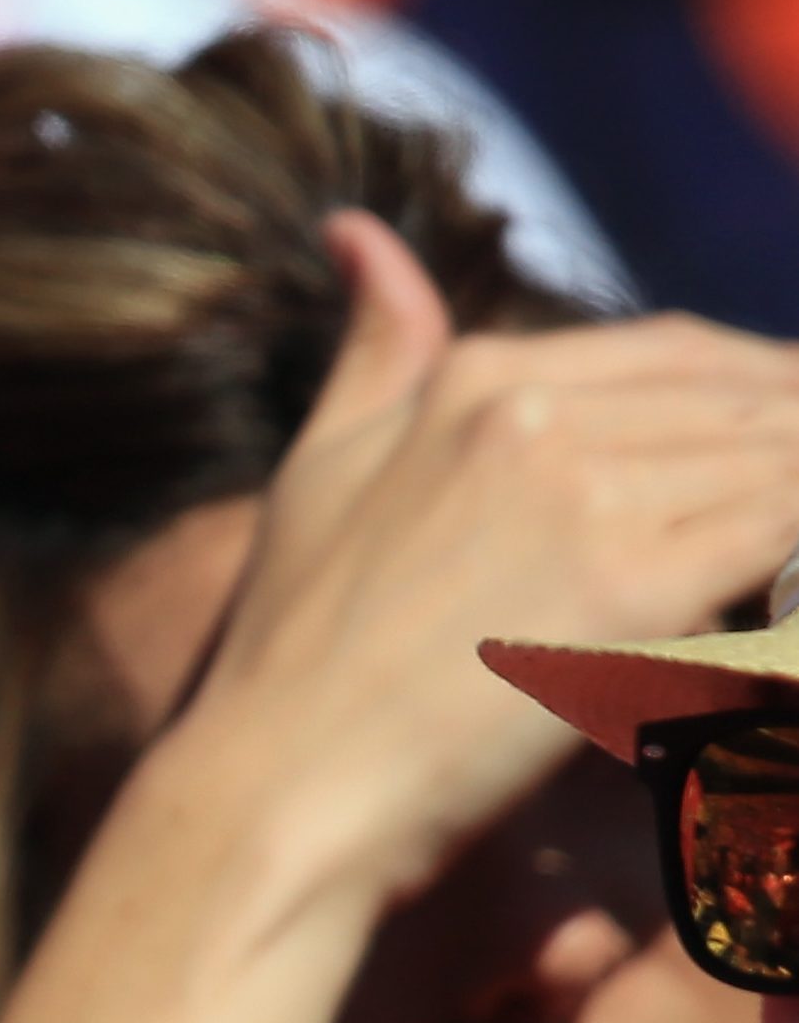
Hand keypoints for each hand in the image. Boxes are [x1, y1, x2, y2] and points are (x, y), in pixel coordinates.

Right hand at [169, 211, 798, 912]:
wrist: (276, 791)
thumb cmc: (289, 654)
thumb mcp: (318, 471)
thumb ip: (376, 352)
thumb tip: (358, 230)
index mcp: (477, 377)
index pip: (678, 352)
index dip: (761, 388)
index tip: (785, 434)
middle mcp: (535, 415)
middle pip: (744, 399)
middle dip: (796, 434)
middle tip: (791, 505)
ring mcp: (585, 496)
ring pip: (775, 457)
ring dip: (797, 494)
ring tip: (794, 557)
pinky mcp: (627, 588)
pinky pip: (778, 535)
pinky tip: (793, 599)